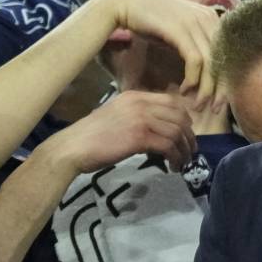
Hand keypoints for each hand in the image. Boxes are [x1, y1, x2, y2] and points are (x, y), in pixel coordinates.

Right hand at [43, 91, 197, 173]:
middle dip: (188, 134)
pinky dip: (175, 157)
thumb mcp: (115, 115)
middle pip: (179, 116)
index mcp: (134, 96)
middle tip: (190, 149)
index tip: (186, 132)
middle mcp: (140, 103)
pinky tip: (173, 166)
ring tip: (183, 161)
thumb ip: (135, 115)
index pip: (171, 102)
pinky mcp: (139, 137)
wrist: (70, 149)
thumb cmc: (89, 137)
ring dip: (184, 149)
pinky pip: (168, 146)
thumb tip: (156, 127)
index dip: (183, 118)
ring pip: (176, 132)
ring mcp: (141, 119)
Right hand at [90, 0, 223, 98]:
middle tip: (215, 109)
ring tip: (199, 105)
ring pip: (211, 63)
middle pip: (224, 60)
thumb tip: (203, 67)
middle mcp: (209, 19)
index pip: (228, 54)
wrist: (127, 0)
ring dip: (207, 89)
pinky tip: (185, 90)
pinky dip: (193, 79)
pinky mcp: (181, 30)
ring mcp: (196, 23)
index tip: (222, 100)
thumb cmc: (152, 19)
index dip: (227, 79)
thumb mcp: (179, 31)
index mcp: (212, 19)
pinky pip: (195, 60)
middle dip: (222, 88)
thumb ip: (194, 43)